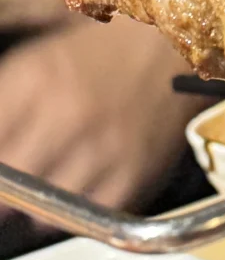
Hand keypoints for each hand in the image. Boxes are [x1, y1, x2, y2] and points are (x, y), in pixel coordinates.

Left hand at [0, 13, 200, 209]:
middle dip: (6, 193)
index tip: (0, 173)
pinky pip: (94, 211)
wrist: (172, 46)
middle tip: (7, 198)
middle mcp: (68, 113)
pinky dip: (80, 213)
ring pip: (52, 203)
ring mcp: (104, 146)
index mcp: (36, 77)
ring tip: (38, 204)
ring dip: (40, 208)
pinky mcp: (136, 170)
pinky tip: (74, 200)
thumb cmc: (104, 47)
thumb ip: (6, 98)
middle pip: (15, 176)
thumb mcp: (40, 55)